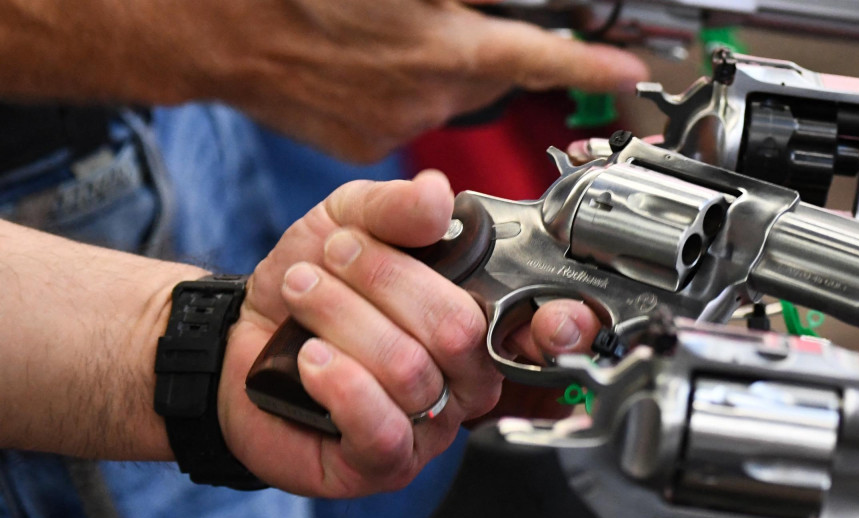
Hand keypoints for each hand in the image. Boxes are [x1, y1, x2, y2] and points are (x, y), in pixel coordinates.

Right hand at [179, 0, 649, 161]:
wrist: (211, 27)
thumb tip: (505, 4)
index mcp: (446, 47)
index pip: (544, 59)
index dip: (594, 67)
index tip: (628, 72)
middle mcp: (429, 97)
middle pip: (490, 73)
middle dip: (484, 44)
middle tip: (447, 15)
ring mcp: (394, 126)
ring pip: (444, 93)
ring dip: (434, 62)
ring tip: (384, 33)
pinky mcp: (361, 144)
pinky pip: (403, 113)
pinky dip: (397, 87)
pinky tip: (360, 61)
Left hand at [218, 170, 606, 496]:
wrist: (239, 338)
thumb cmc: (311, 283)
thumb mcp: (348, 221)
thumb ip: (395, 206)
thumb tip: (439, 196)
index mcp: (479, 316)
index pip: (547, 331)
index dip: (565, 324)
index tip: (555, 315)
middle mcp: (466, 376)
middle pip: (458, 331)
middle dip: (385, 280)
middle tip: (333, 255)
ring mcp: (430, 425)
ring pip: (409, 370)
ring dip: (341, 317)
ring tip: (301, 291)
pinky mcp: (384, 461)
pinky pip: (382, 428)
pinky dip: (339, 381)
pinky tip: (308, 357)